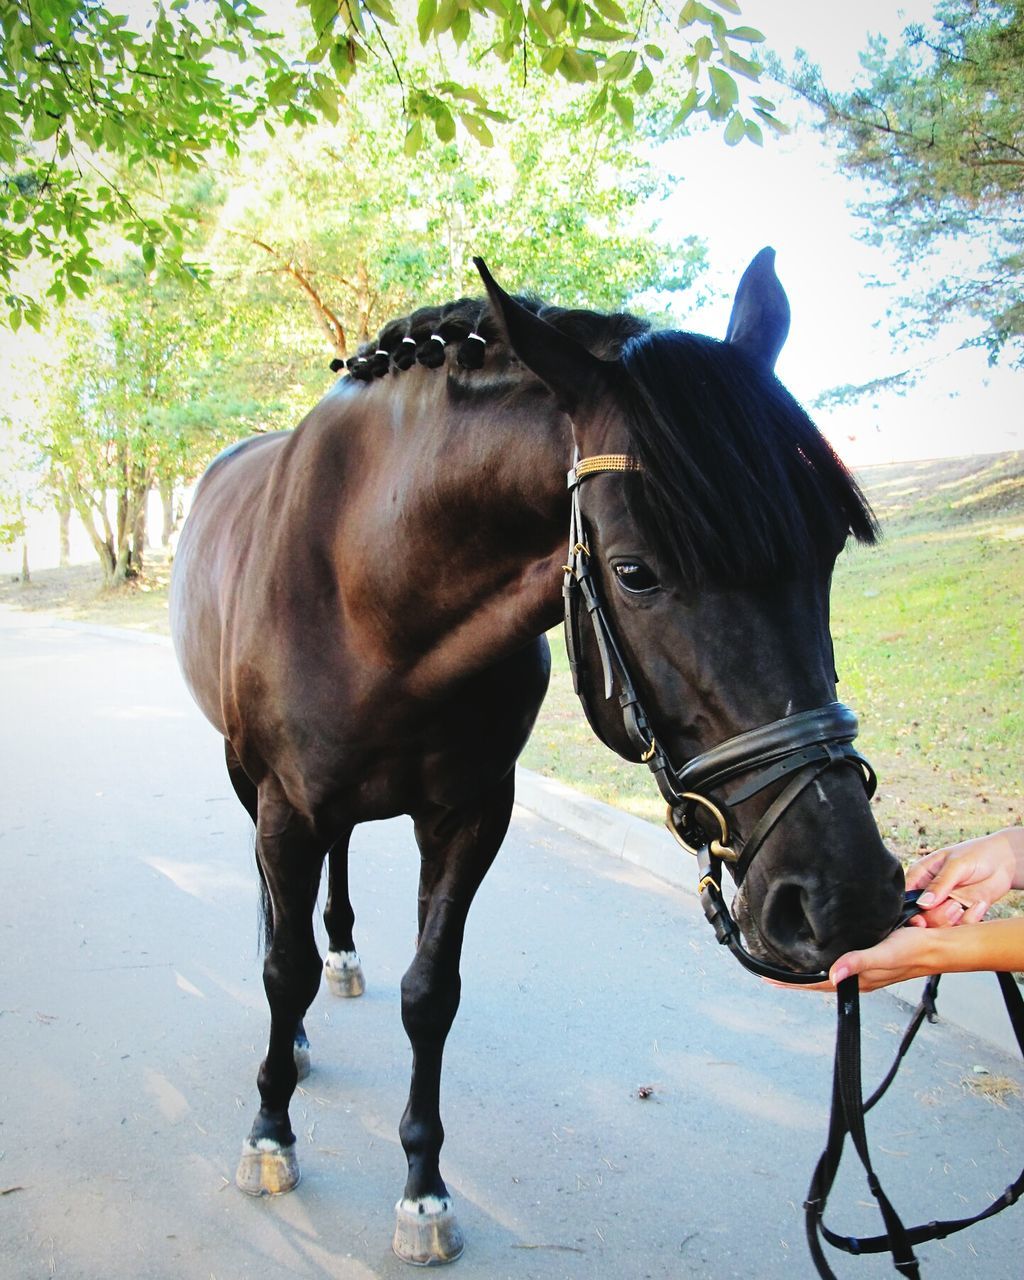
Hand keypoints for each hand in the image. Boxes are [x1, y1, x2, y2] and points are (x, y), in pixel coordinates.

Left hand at [767, 927, 940, 993]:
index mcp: (858, 980)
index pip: (816, 984)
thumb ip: (859, 963)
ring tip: (786, 967)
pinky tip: (818, 955)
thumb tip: (832, 975)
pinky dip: (823, 962)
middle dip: (794, 979)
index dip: (792, 983)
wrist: (937, 945)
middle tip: (769, 974)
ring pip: (827, 973)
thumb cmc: (913, 949)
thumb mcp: (884, 953)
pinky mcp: (869, 959)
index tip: (768, 980)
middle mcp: (857, 978)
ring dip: (807, 972)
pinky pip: (839, 963)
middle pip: (817, 981)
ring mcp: (863, 970)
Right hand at [905, 830, 1019, 925]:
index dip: (909, 911)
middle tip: (953, 906)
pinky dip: (970, 920)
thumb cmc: (976, 854)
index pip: (905, 897)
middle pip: (921, 917)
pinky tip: (979, 906)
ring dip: (952, 919)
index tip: (920, 920)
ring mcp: (945, 906)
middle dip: (935, 917)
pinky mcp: (962, 915)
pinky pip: (960, 928)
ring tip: (963, 905)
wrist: (1005, 862)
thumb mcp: (956, 864)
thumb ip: (939, 884)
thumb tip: (922, 903)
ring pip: (938, 926)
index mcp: (920, 877)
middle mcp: (930, 894)